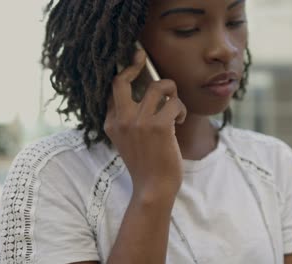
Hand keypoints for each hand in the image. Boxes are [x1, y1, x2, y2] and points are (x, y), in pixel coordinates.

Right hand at [104, 48, 186, 198]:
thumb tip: (146, 94)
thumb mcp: (128, 142)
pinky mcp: (159, 126)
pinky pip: (174, 103)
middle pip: (122, 81)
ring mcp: (139, 122)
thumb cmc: (146, 166)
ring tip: (174, 107)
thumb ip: (129, 120)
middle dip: (134, 64)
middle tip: (142, 56)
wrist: (153, 189)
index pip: (113, 91)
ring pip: (158, 86)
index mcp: (111, 123)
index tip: (133, 63)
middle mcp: (121, 120)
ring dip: (172, 92)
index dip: (124, 75)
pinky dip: (180, 109)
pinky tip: (179, 122)